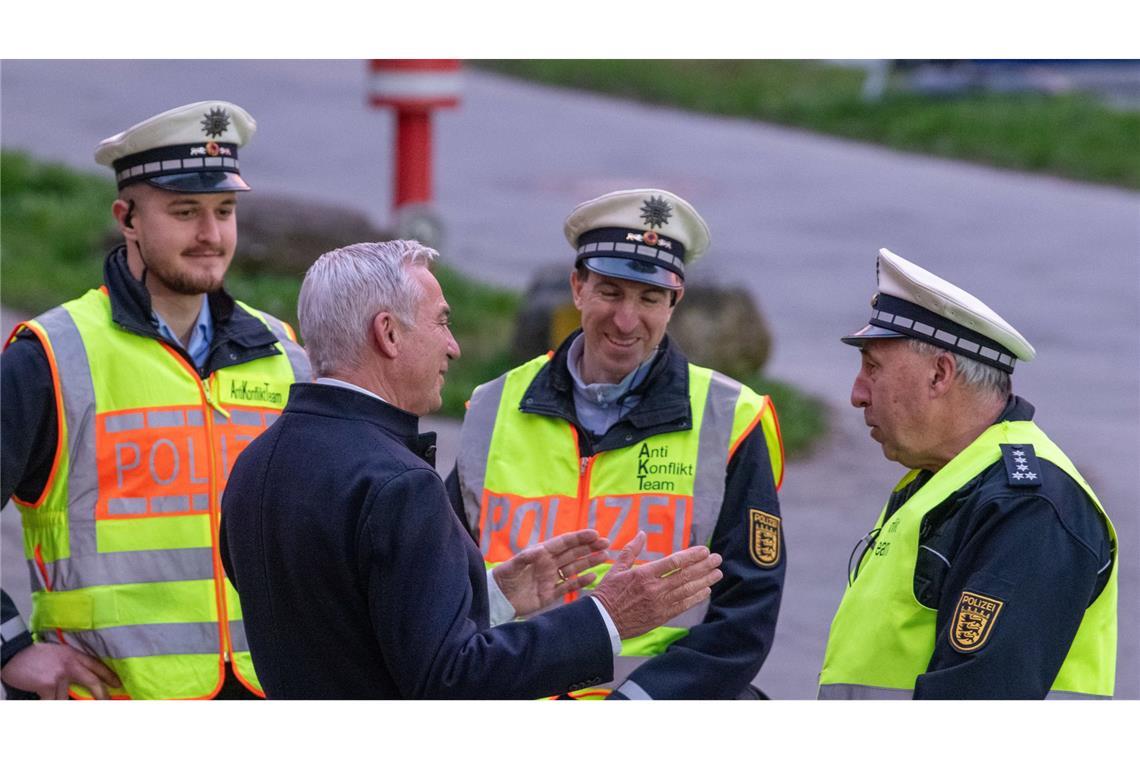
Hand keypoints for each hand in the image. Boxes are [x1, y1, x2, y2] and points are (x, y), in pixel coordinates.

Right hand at [0, 641, 121, 698]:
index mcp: (74, 655)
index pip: (97, 665)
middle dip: (102, 694)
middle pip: (93, 681)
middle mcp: (70, 664)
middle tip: (108, 702)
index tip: (118, 684)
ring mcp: (60, 675)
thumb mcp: (59, 653)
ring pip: (66, 698)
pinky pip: (52, 701)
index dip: (109, 675)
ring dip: (59, 699)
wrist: (14, 654)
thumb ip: (71, 663)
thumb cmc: (35, 655)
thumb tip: (81, 679)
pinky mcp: (47, 685)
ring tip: (50, 691)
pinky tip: (43, 696)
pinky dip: (48, 702)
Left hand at [492, 528, 609, 616]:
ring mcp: (551, 579)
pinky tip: (593, 577)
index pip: (564, 543)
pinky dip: (581, 582)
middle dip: (589, 547)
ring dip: (589, 562)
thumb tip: (539, 550)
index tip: (594, 534)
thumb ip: (525, 558)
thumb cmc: (503, 578)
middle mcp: (549, 564)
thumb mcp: (512, 566)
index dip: (579, 538)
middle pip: (573, 554)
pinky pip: (568, 586)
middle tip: (606, 543)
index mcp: (541, 553)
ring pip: (574, 568)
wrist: (498, 599)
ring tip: (605, 556)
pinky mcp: (550, 594)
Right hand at [591, 532, 722, 639]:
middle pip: (685, 575)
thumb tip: (642, 534)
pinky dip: (695, 598)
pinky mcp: (661, 617)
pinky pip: (683, 606)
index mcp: (644, 574)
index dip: (692, 555)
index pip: (674, 562)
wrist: (603, 622)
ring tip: (717, 573)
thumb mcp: (616, 569)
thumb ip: (631, 550)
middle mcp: (655, 589)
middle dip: (704, 566)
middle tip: (717, 559)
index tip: (704, 550)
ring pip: (687, 590)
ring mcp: (659, 604)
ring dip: (705, 581)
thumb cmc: (607, 594)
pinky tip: (705, 591)